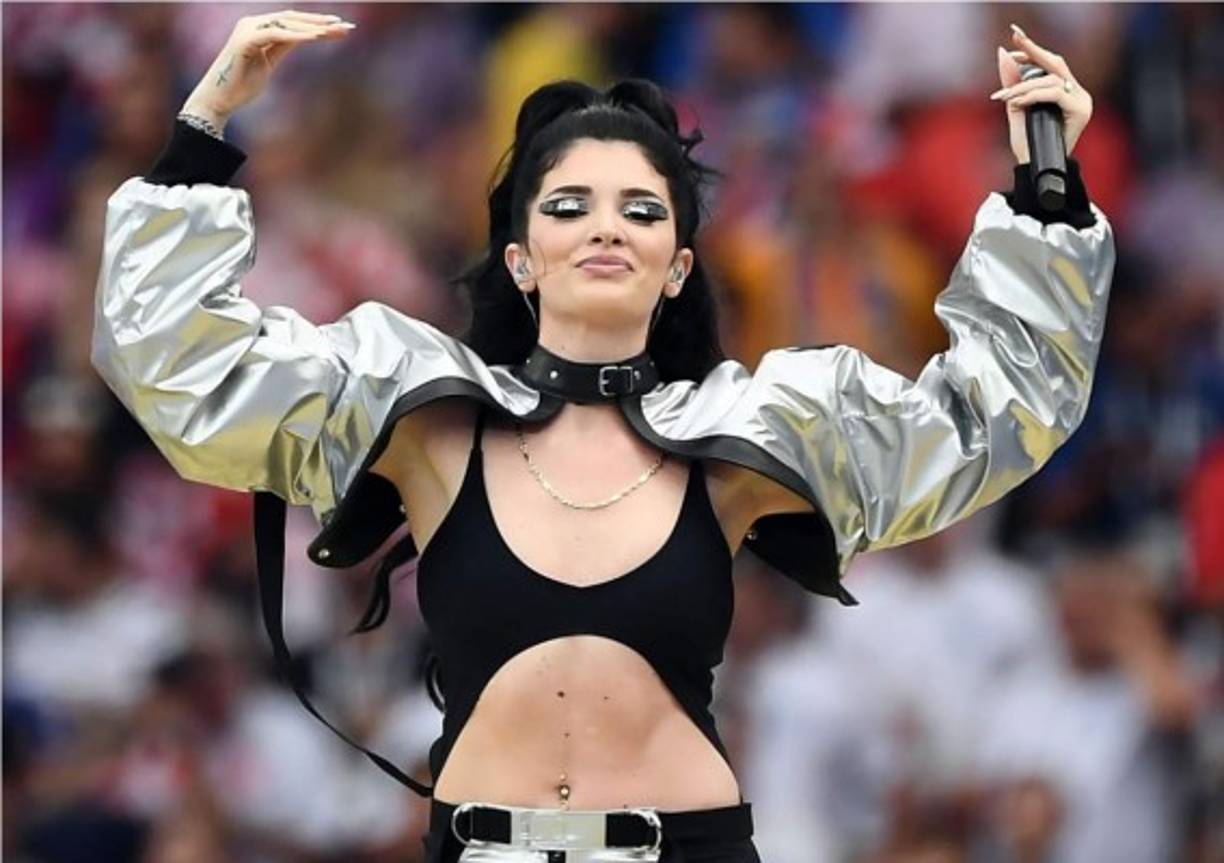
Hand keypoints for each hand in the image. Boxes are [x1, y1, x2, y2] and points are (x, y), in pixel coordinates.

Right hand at [180, 10, 354, 127]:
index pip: (293, 22)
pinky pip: (275, 35)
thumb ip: (283, 47)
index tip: (341, 28)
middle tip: (346, 26)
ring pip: (286, 23)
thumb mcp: (269, 62)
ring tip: (335, 30)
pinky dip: (296, 35)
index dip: (317, 23)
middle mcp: (252, 24)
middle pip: (292, 18)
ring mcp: (247, 30)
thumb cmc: (241, 84)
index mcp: (258, 28)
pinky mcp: (244, 41)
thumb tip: (306, 37)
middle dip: (320, 21)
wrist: (219, 99)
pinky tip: (315, 37)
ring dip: (312, 26)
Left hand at [992, 24, 1092, 163]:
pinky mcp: (1081, 110)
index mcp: (1065, 92)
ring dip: (1023, 86)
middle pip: (1055, 63)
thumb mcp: (1015, 109)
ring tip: (1004, 97)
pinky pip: (1054, 94)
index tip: (1011, 46)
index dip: (1032, 51)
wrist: (1034, 171)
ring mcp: (1082, 101)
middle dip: (1033, 49)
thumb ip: (1012, 84)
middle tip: (1013, 39)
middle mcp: (1077, 93)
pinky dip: (1033, 95)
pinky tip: (1016, 101)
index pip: (1050, 64)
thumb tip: (1003, 54)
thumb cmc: (1027, 145)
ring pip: (1051, 80)